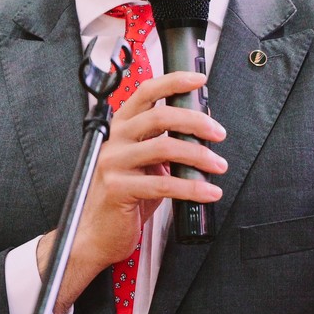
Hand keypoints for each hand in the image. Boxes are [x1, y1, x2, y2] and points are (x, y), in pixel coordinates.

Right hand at [37, 70, 226, 313]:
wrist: (95, 234)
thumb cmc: (121, 198)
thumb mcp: (143, 165)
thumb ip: (164, 146)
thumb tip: (199, 131)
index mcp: (122, 128)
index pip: (146, 92)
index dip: (173, 82)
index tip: (198, 80)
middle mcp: (116, 140)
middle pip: (160, 116)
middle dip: (196, 122)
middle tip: (218, 134)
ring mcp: (115, 163)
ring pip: (165, 148)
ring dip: (200, 156)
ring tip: (218, 165)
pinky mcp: (119, 189)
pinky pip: (164, 185)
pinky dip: (192, 188)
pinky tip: (208, 191)